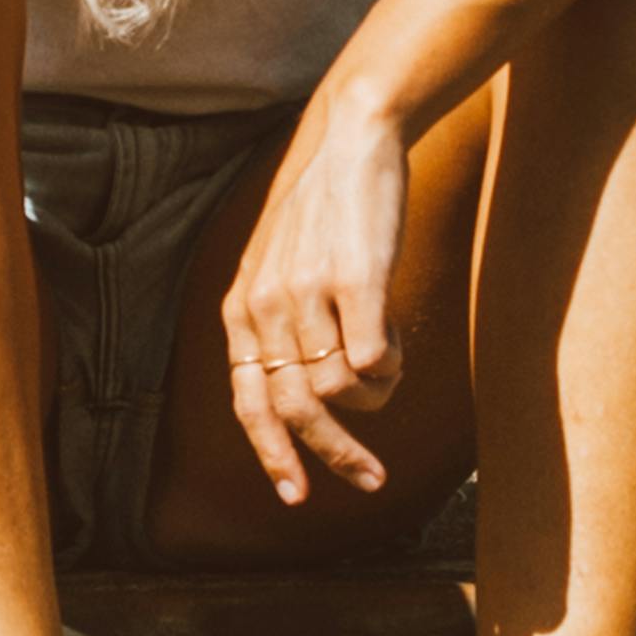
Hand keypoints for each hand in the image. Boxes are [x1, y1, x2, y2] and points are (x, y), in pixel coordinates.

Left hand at [216, 99, 418, 517]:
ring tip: (388, 361)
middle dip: (335, 456)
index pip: (246, 403)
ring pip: (340, 392)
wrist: (351, 138)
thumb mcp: (278, 267)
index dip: (272, 455)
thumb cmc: (323, 209)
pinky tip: (394, 342)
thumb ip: (281, 327)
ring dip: (372, 399)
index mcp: (241, 308)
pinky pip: (373, 362)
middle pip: (295, 411)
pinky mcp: (356, 282)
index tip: (297, 496)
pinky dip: (389, 368)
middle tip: (372, 480)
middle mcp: (266, 306)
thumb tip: (316, 395)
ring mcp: (309, 294)